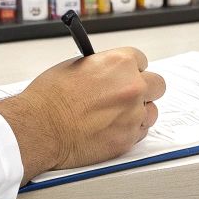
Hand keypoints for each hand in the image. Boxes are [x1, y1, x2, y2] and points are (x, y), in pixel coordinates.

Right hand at [0, 47, 165, 182]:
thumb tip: (110, 72)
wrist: (41, 128)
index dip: (133, 68)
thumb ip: (102, 67)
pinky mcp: (128, 139)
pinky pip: (140, 132)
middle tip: (127, 95)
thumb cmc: (50, 98)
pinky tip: (110, 129)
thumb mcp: (77, 65)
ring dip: (138, 112)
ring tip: (115, 116)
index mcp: (120, 63)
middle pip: (157, 84)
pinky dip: (129, 131)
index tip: (127, 74)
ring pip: (151, 111)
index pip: (142, 60)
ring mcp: (133, 114)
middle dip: (144, 89)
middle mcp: (133, 87)